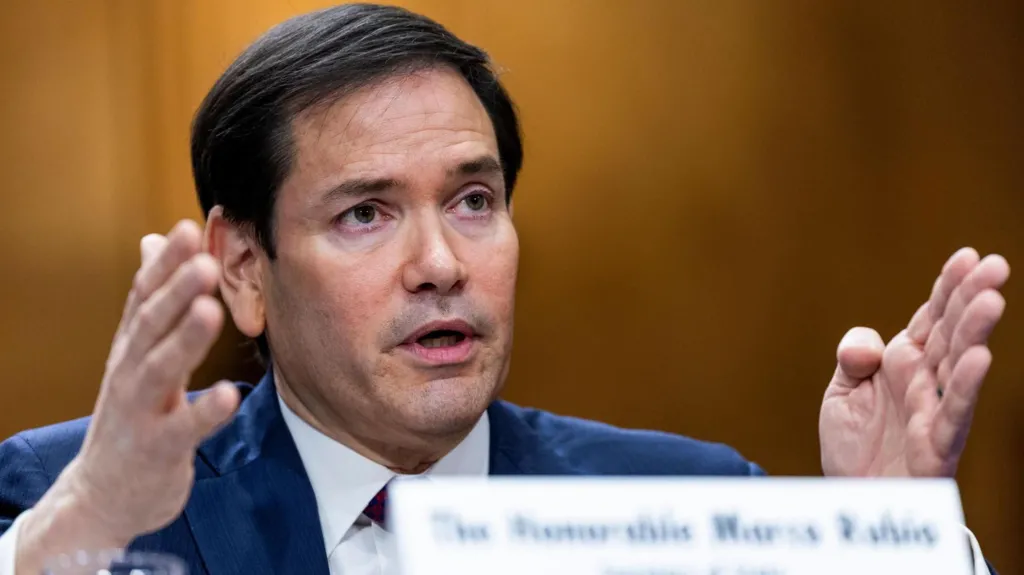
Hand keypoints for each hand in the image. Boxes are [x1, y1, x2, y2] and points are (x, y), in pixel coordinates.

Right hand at [16, 220, 239, 569]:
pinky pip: (183, 429)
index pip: (143, 296)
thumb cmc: (132, 413)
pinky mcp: (159, 449)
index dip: (164, 264)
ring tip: (212, 310)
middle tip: (203, 260)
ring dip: (186, 339)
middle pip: (152, 325)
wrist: (103, 494)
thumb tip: (152, 240)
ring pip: (161, 370)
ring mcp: (142, 411)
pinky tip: (229, 394)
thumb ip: (150, 299)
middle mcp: (131, 372)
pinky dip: (205, 411)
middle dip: (176, 291)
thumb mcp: (135, 352)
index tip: (187, 228)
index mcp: (131, 346)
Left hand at [819, 248, 1008, 476]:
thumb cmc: (855, 445)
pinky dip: (966, 385)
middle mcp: (924, 381)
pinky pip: (953, 411)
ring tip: (992, 299)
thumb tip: (868, 345)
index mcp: (903, 362)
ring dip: (975, 332)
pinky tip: (981, 357)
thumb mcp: (840, 392)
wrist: (853, 498)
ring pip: (959, 365)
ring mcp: (933, 409)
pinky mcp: (936, 443)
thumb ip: (853, 358)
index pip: (929, 317)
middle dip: (971, 297)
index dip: (947, 288)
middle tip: (997, 264)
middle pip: (951, 332)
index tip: (967, 255)